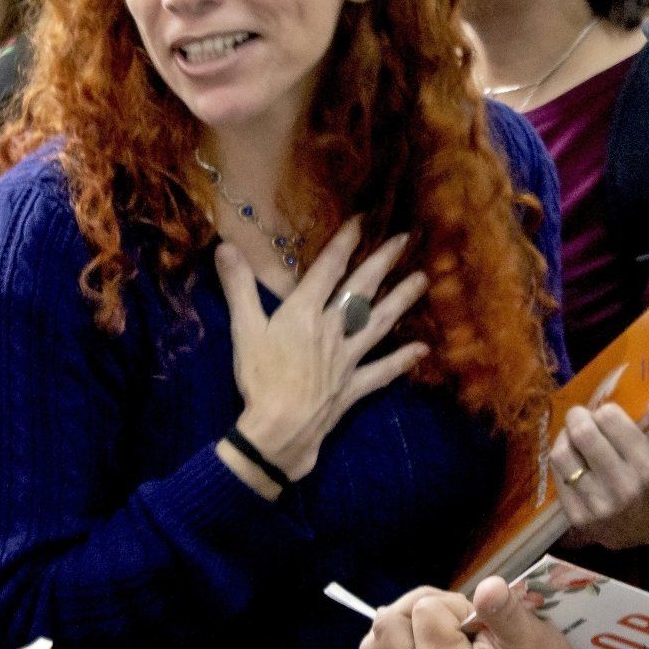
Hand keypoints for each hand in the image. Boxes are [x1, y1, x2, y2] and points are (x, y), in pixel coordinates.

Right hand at [216, 218, 428, 488]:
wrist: (280, 429)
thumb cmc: (259, 378)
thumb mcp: (243, 329)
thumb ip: (238, 286)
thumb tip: (225, 245)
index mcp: (305, 311)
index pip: (329, 268)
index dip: (345, 242)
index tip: (361, 220)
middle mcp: (333, 328)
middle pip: (362, 289)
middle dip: (383, 261)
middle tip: (405, 239)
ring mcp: (348, 357)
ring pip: (380, 322)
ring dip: (401, 299)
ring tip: (422, 279)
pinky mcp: (354, 385)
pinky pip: (382, 370)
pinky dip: (402, 360)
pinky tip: (422, 349)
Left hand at [359, 580, 591, 648]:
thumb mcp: (532, 640)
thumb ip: (503, 610)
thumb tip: (488, 585)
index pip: (424, 608)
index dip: (455, 605)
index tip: (480, 623)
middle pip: (387, 624)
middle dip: (418, 609)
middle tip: (454, 620)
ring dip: (398, 631)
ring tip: (433, 632)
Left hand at [552, 399, 648, 551]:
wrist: (646, 536)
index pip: (609, 419)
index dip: (606, 411)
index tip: (608, 417)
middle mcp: (623, 487)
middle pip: (583, 433)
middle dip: (579, 417)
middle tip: (583, 418)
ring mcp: (598, 505)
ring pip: (563, 454)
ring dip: (565, 437)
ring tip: (574, 437)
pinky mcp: (578, 517)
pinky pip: (557, 475)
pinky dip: (562, 460)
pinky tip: (572, 459)